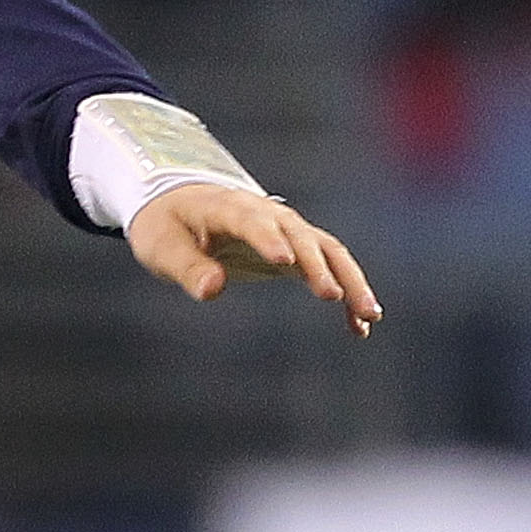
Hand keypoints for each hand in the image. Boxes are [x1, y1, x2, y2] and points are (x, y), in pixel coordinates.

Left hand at [129, 182, 380, 329]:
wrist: (182, 204)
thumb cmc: (167, 226)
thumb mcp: (161, 246)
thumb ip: (186, 267)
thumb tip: (212, 289)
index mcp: (228, 207)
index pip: (252, 221)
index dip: (269, 239)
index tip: (285, 262)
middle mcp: (266, 214)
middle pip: (302, 237)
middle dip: (320, 266)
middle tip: (335, 297)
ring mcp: (287, 229)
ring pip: (328, 250)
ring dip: (350, 280)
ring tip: (369, 316)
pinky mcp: (297, 248)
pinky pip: (329, 267)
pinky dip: (346, 292)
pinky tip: (359, 327)